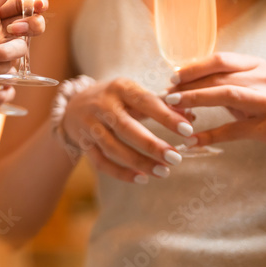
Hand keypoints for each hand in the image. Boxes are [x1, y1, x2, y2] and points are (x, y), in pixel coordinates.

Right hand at [61, 77, 190, 182]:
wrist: (74, 104)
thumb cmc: (115, 98)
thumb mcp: (134, 93)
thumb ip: (161, 104)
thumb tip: (191, 115)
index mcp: (119, 88)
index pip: (145, 102)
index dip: (166, 117)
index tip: (188, 130)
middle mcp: (102, 105)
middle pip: (127, 128)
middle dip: (152, 145)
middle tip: (176, 158)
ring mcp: (90, 125)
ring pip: (113, 148)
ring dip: (139, 162)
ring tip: (164, 171)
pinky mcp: (84, 143)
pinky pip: (101, 162)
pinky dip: (121, 173)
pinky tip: (142, 178)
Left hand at [168, 52, 265, 162]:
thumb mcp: (248, 90)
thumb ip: (222, 83)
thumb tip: (182, 82)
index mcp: (257, 66)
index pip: (220, 60)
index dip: (193, 68)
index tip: (172, 78)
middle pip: (219, 77)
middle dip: (189, 85)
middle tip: (166, 95)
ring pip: (227, 95)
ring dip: (196, 99)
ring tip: (174, 107)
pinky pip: (235, 130)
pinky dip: (210, 135)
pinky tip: (192, 141)